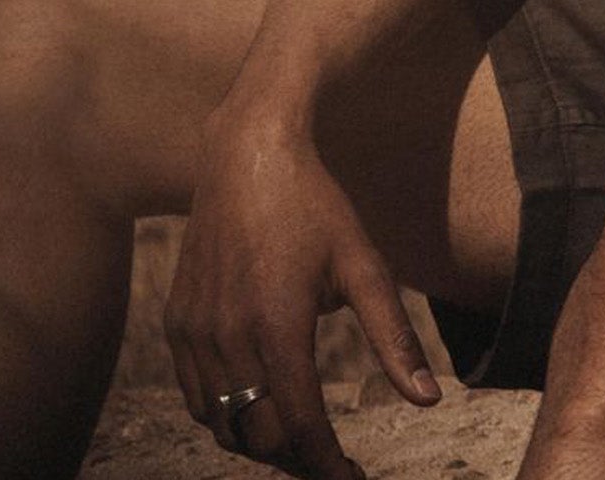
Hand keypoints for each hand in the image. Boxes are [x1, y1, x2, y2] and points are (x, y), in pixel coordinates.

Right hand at [164, 107, 440, 475]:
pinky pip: (197, 396)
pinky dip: (226, 415)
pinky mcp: (176, 324)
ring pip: (222, 424)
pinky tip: (257, 404)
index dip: (326, 465)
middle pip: (257, 436)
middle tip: (331, 462)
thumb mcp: (364, 265)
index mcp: (279, 327)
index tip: (350, 478)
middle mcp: (228, 338)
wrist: (246, 156)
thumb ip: (393, 336)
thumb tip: (428, 400)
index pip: (299, 427)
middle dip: (297, 460)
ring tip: (298, 439)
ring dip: (259, 442)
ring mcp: (195, 333)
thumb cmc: (315, 206)